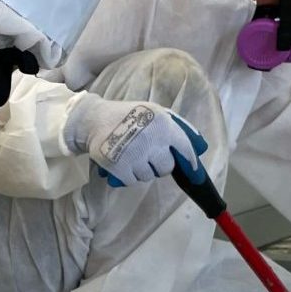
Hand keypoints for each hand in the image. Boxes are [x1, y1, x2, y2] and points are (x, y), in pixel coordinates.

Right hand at [64, 96, 208, 187]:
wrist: (93, 120)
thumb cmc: (127, 114)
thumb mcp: (154, 110)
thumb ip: (175, 125)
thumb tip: (197, 144)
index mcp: (163, 125)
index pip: (184, 148)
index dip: (189, 161)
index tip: (193, 172)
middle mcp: (152, 141)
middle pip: (166, 168)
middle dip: (160, 165)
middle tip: (149, 157)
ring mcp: (136, 156)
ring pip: (149, 176)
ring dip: (143, 170)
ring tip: (132, 156)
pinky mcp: (121, 168)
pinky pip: (133, 181)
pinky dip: (129, 175)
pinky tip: (123, 162)